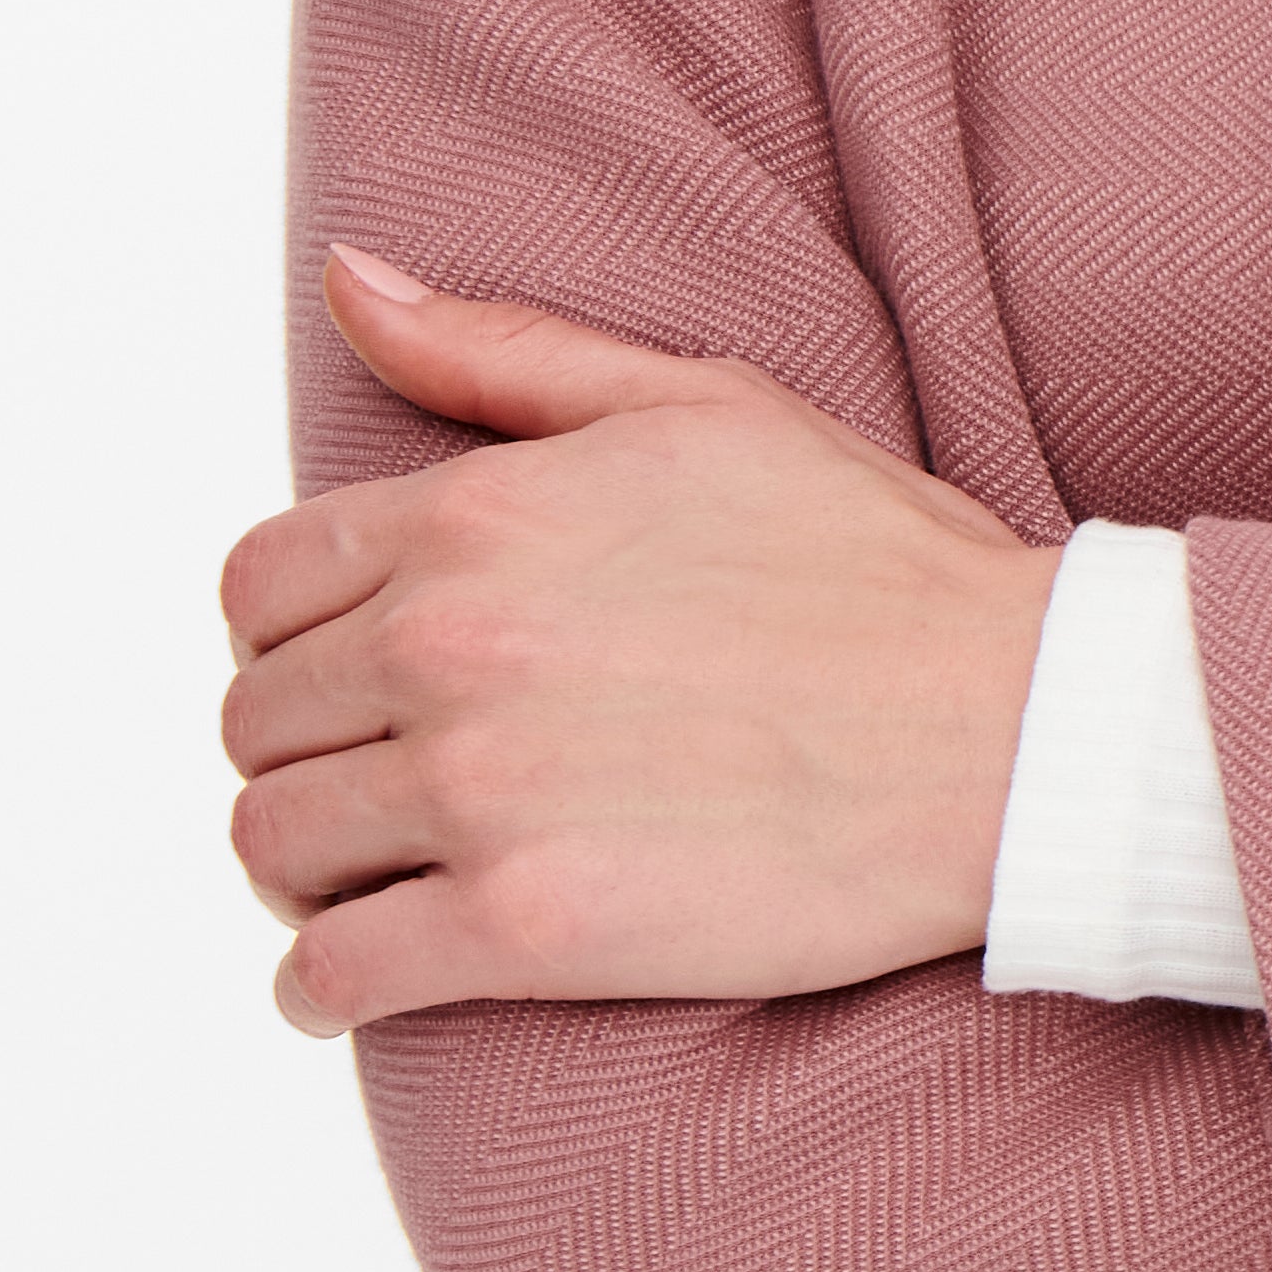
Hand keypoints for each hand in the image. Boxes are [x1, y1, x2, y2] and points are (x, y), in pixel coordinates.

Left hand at [219, 250, 1055, 1036]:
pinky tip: (356, 984)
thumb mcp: (702, 403)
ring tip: (368, 881)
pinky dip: (316, 990)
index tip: (347, 678)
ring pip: (268, 845)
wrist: (1016, 727)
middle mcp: (450, 646)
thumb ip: (503, 350)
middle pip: (255, 721)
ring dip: (302, 871)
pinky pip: (332, 977)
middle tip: (376, 785)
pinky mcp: (525, 932)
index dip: (288, 636)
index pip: (261, 585)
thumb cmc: (882, 564)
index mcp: (479, 515)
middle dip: (303, 753)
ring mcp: (480, 794)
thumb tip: (349, 280)